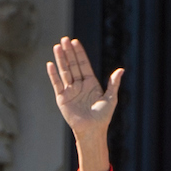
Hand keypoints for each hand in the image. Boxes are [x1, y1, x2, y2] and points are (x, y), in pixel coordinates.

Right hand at [46, 37, 121, 170]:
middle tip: (64, 39)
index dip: (79, 53)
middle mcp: (79, 85)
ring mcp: (70, 91)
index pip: (84, 64)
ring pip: (64, 71)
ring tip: (57, 46)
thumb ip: (114, 83)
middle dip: (69, 52)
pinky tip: (50, 64)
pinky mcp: (62, 98)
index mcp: (91, 83)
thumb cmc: (103, 117)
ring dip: (61, 59)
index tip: (75, 42)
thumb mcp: (111, 98)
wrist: (92, 131)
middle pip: (73, 65)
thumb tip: (121, 69)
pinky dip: (53, 75)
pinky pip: (57, 84)